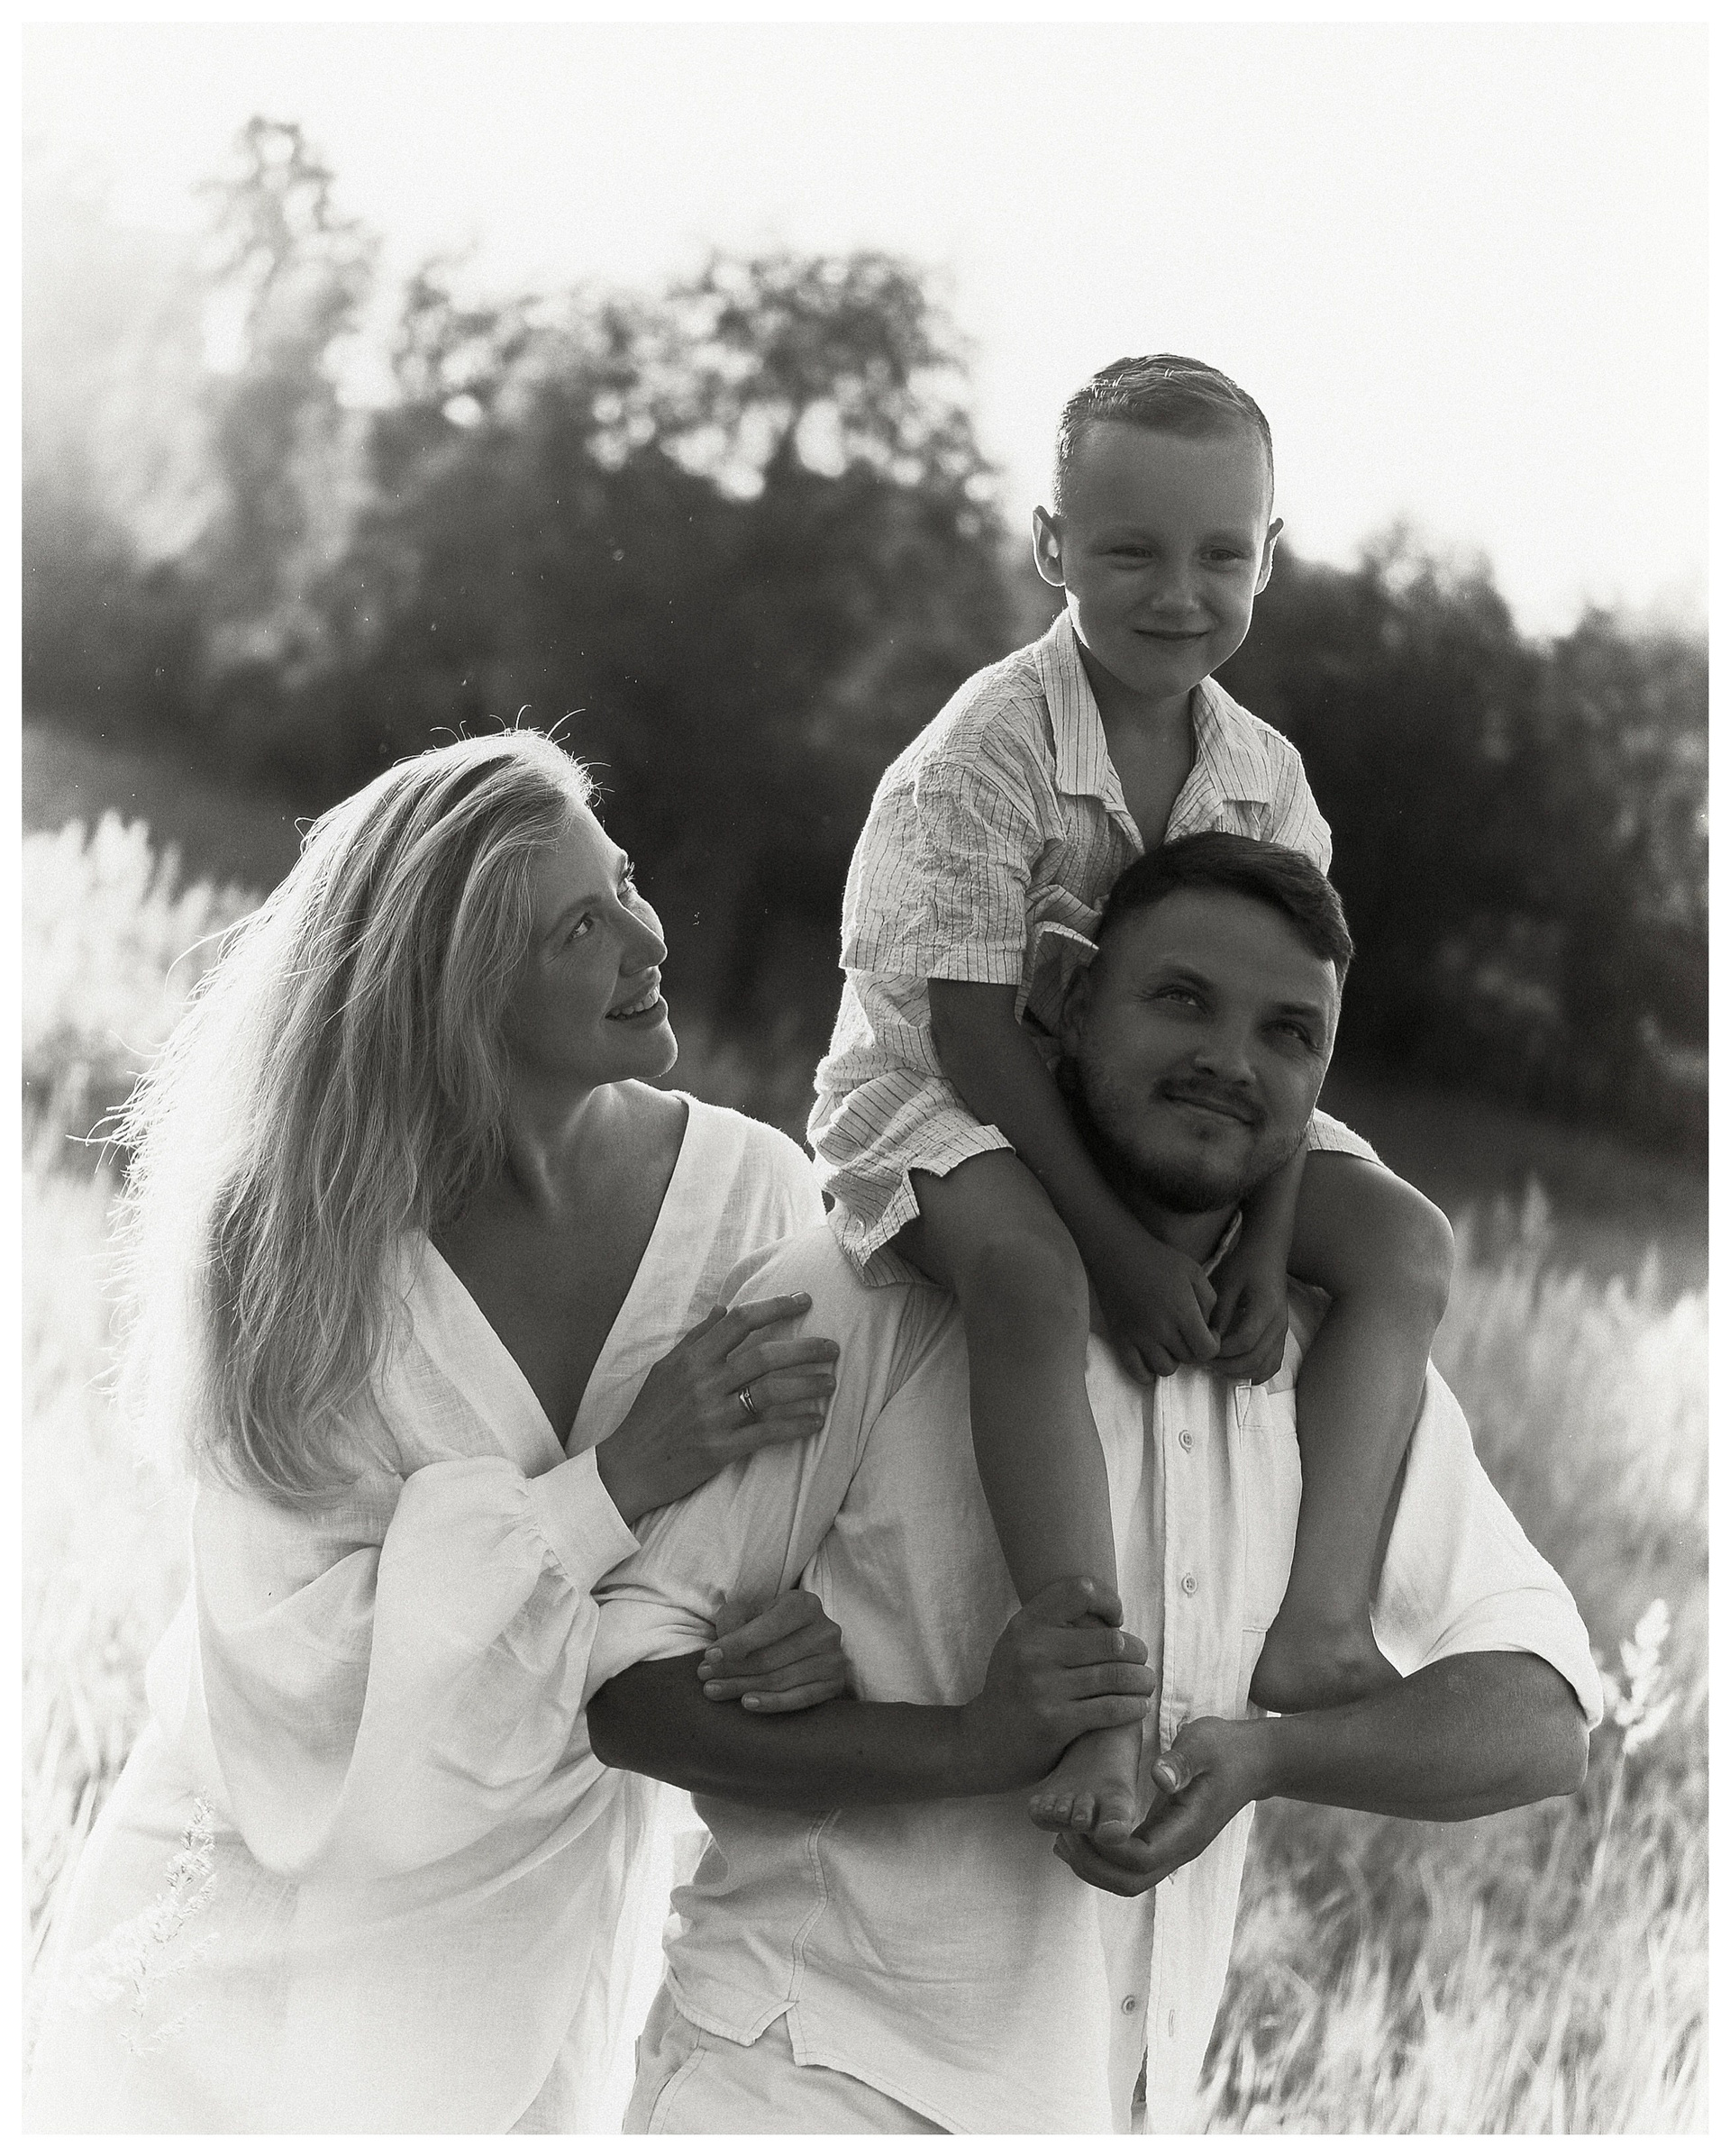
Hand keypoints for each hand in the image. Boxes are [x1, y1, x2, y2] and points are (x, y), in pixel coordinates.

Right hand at [594, 1297, 838, 1524]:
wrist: (628, 1466)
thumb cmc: (649, 1415)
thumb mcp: (665, 1370)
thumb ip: (696, 1339)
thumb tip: (723, 1309)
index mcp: (692, 1359)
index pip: (741, 1322)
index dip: (777, 1306)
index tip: (805, 1300)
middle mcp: (704, 1383)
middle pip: (765, 1355)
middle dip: (806, 1348)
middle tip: (833, 1347)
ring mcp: (713, 1416)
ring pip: (772, 1392)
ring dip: (808, 1385)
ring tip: (831, 1382)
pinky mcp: (721, 1448)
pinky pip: (767, 1433)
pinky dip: (796, 1425)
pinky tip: (817, 1421)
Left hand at [696, 1588, 850, 1713]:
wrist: (804, 1642)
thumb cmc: (769, 1625)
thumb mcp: (751, 1612)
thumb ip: (734, 1619)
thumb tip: (721, 1648)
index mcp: (805, 1604)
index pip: (768, 1626)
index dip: (736, 1643)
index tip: (709, 1656)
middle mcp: (825, 1629)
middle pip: (771, 1657)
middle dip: (733, 1669)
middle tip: (705, 1678)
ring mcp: (834, 1659)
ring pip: (781, 1679)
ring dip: (743, 1687)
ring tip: (714, 1691)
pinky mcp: (834, 1684)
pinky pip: (800, 1698)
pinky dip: (772, 1703)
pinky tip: (748, 1703)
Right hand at [958, 1578, 1155, 1792]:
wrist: (985, 1740)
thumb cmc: (1014, 1686)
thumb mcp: (1020, 1643)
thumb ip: (1054, 1623)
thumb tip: (1108, 1608)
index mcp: (1026, 1624)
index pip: (1079, 1591)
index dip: (1108, 1600)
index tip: (1117, 1619)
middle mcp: (1033, 1651)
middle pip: (1111, 1640)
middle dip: (1137, 1651)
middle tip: (1141, 1659)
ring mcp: (1044, 1687)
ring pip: (1116, 1675)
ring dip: (1142, 1680)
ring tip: (1146, 1682)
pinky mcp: (1056, 1722)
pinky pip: (1111, 1709)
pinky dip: (1133, 1706)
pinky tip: (1138, 1705)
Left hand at [1053, 1714, 1266, 1895]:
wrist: (1254, 1762)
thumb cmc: (1226, 1748)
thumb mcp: (1205, 1742)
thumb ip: (1182, 1761)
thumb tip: (1158, 1776)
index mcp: (1187, 1831)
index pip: (1141, 1859)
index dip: (1108, 1848)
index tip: (1086, 1821)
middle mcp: (1179, 1849)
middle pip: (1129, 1883)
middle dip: (1091, 1865)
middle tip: (1064, 1832)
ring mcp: (1172, 1849)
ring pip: (1127, 1881)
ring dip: (1092, 1866)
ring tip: (1064, 1835)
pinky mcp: (1165, 1841)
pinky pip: (1129, 1866)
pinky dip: (1100, 1858)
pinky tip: (1080, 1833)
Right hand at [1090, 1221, 1218, 1380]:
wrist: (1117, 1253)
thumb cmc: (1158, 1259)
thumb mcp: (1194, 1272)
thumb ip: (1209, 1300)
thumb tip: (1208, 1326)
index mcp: (1183, 1312)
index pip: (1207, 1351)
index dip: (1212, 1344)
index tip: (1207, 1332)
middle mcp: (1162, 1330)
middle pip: (1188, 1359)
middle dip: (1193, 1348)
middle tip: (1187, 1332)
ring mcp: (1139, 1337)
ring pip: (1165, 1369)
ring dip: (1172, 1359)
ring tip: (1169, 1343)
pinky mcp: (1120, 1339)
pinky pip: (1136, 1372)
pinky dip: (1147, 1373)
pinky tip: (1151, 1358)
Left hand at [1207, 1238, 1289, 1383]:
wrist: (1267, 1254)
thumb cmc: (1246, 1264)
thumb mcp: (1227, 1284)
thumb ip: (1220, 1313)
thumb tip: (1209, 1340)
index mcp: (1266, 1308)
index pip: (1245, 1341)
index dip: (1223, 1350)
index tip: (1205, 1348)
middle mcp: (1279, 1323)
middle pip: (1255, 1358)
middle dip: (1227, 1365)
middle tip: (1206, 1361)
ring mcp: (1282, 1331)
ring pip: (1266, 1366)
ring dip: (1241, 1372)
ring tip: (1218, 1366)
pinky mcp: (1281, 1335)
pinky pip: (1273, 1363)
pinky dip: (1257, 1372)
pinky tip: (1239, 1371)